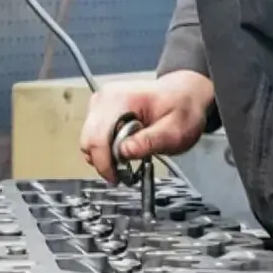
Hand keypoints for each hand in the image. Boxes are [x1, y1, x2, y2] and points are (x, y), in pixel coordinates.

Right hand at [79, 71, 214, 181]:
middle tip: (126, 171)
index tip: (118, 178)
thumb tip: (124, 152)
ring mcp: (100, 103)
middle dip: (105, 161)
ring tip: (130, 156)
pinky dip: (105, 148)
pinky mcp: (99, 110)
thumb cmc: (182, 109)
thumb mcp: (175, 131)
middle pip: (88, 140)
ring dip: (105, 155)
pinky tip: (125, 147)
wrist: (183, 94)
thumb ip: (150, 141)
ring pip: (88, 140)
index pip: (98, 137)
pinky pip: (93, 136)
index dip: (105, 163)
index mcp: (121, 99)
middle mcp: (105, 98)